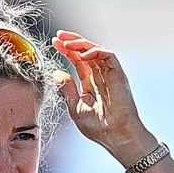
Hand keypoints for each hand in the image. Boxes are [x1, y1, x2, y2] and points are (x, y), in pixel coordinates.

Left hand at [51, 30, 156, 163]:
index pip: (78, 61)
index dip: (66, 51)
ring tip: (66, 42)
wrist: (116, 136)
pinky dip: (95, 51)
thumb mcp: (75, 107)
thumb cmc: (98, 127)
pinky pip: (108, 56)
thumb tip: (57, 73)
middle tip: (58, 36)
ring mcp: (110, 74)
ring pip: (96, 50)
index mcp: (90, 84)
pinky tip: (81, 55)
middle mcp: (100, 76)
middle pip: (86, 52)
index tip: (54, 44)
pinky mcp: (119, 74)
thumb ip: (66, 89)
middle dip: (72, 42)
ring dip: (80, 43)